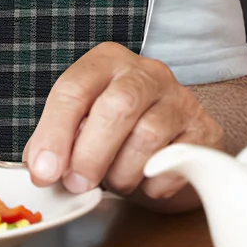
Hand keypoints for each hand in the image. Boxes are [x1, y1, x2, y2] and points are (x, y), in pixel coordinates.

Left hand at [23, 43, 224, 203]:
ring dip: (124, 172)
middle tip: (78, 184)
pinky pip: (178, 161)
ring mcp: (180, 98)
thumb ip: (57, 143)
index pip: (76, 87)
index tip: (44, 171)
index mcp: (107, 62)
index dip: (55, 132)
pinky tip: (146, 181)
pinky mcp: (204, 130)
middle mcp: (147, 72)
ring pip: (149, 135)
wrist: (170, 145)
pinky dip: (155, 183)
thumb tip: (42, 169)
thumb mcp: (81, 130)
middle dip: (92, 153)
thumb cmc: (117, 136)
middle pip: (118, 104)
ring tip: (116, 180)